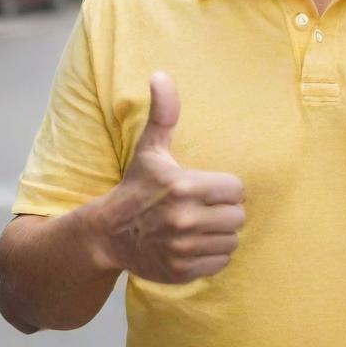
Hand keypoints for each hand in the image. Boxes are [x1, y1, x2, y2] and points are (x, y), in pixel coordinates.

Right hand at [93, 71, 244, 282]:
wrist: (108, 235)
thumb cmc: (136, 188)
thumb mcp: (150, 150)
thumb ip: (164, 114)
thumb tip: (160, 75)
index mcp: (184, 186)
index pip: (236, 189)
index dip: (224, 188)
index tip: (205, 188)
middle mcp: (184, 219)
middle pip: (237, 216)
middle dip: (224, 211)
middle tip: (202, 208)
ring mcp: (183, 248)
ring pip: (231, 241)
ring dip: (219, 234)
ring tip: (197, 225)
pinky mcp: (182, 271)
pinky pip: (220, 263)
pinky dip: (211, 256)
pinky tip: (192, 244)